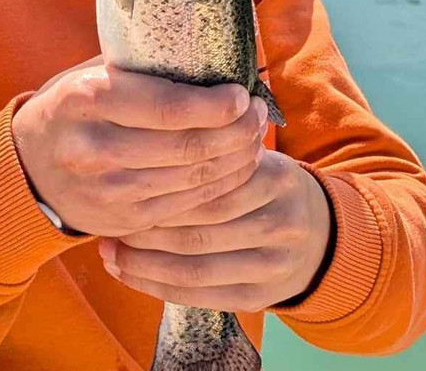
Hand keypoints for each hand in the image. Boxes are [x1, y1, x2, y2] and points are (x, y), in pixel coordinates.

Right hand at [11, 58, 268, 238]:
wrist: (28, 170)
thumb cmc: (72, 108)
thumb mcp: (92, 74)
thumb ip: (143, 66)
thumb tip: (216, 50)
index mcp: (86, 99)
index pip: (165, 107)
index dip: (213, 105)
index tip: (241, 94)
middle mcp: (95, 149)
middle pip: (187, 147)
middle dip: (235, 131)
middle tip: (257, 112)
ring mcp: (109, 192)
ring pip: (193, 180)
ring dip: (235, 159)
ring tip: (254, 136)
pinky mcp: (124, 221)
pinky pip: (187, 207)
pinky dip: (219, 187)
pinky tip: (235, 166)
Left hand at [98, 148, 332, 312]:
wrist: (319, 235)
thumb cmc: (264, 185)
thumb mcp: (254, 154)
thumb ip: (214, 147)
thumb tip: (145, 129)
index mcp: (277, 179)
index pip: (211, 186)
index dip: (162, 188)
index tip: (122, 184)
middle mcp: (281, 224)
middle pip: (200, 229)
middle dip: (147, 228)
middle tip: (106, 221)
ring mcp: (274, 265)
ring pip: (196, 267)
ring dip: (144, 262)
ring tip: (109, 250)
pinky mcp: (260, 297)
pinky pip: (200, 296)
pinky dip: (157, 287)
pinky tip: (126, 274)